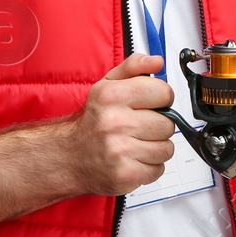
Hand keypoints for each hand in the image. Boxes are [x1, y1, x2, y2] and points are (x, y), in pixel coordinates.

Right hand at [68, 53, 176, 196]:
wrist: (68, 156)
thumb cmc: (92, 120)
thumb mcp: (107, 85)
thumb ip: (134, 67)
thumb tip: (157, 62)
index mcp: (112, 96)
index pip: (163, 93)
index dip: (161, 98)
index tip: (152, 104)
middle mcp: (115, 123)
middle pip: (167, 124)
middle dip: (157, 126)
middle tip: (140, 127)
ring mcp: (120, 151)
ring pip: (166, 148)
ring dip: (156, 147)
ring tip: (137, 143)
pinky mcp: (125, 174)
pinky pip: (158, 169)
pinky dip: (149, 166)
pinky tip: (133, 158)